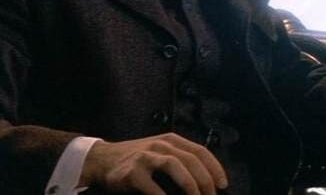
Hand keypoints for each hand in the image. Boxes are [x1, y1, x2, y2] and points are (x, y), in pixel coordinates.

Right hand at [80, 132, 227, 194]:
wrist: (102, 160)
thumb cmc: (137, 160)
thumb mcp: (160, 152)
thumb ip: (180, 160)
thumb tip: (205, 182)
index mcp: (171, 140)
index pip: (200, 151)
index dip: (215, 168)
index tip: (223, 185)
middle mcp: (160, 145)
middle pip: (191, 159)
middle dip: (205, 180)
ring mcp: (146, 157)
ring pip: (175, 164)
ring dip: (190, 184)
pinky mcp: (132, 172)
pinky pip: (152, 186)